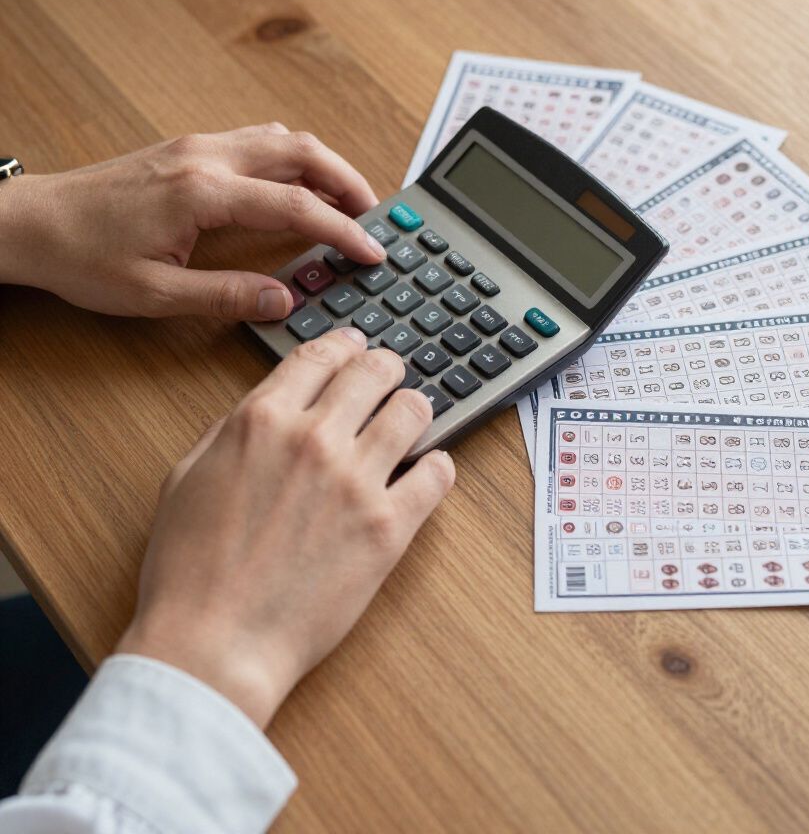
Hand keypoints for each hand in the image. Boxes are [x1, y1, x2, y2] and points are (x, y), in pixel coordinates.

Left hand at [0, 123, 384, 319]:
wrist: (30, 223)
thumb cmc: (82, 257)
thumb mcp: (155, 294)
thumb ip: (227, 295)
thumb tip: (284, 299)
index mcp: (203, 193)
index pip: (297, 204)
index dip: (343, 229)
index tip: (372, 250)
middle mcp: (206, 157)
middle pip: (302, 151)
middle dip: (348, 179)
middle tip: (375, 215)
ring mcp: (197, 146)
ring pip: (282, 139)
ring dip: (323, 164)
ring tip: (347, 199)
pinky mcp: (189, 148)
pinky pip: (258, 140)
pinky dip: (293, 158)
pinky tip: (297, 184)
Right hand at [117, 327, 454, 726]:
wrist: (215, 646)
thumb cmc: (190, 571)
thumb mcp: (187, 478)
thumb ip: (231, 431)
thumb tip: (270, 408)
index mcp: (262, 420)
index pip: (319, 355)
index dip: (343, 343)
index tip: (354, 345)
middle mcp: (315, 439)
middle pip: (374, 371)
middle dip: (385, 367)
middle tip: (389, 377)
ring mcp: (358, 480)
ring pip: (414, 409)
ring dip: (414, 408)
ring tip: (411, 420)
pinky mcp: (390, 526)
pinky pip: (439, 473)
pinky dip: (437, 466)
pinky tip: (428, 471)